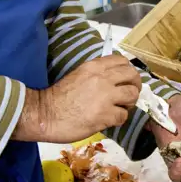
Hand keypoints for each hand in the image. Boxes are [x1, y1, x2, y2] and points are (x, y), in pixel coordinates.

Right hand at [13, 55, 141, 142]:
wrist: (45, 114)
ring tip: (120, 108)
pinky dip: (119, 119)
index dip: (128, 71)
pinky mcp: (105, 115)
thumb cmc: (59, 96)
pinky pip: (123, 116)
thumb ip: (97, 74)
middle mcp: (103, 78)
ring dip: (129, 103)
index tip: (126, 80)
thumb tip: (114, 79)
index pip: (122, 61)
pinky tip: (109, 120)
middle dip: (134, 85)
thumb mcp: (79, 75)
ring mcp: (105, 97)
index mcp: (95, 67)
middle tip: (129, 95)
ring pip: (132, 95)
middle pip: (132, 76)